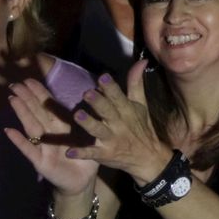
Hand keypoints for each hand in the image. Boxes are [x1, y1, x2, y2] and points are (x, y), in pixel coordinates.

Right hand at [5, 78, 97, 194]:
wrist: (83, 181)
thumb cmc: (85, 157)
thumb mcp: (89, 136)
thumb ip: (89, 120)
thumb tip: (96, 97)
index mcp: (62, 126)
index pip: (49, 107)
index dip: (39, 94)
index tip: (29, 80)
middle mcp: (50, 134)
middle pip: (36, 113)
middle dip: (26, 98)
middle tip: (15, 84)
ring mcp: (43, 147)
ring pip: (31, 126)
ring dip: (22, 113)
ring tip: (12, 99)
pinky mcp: (41, 162)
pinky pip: (29, 150)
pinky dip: (19, 141)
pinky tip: (9, 131)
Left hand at [69, 62, 171, 181]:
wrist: (149, 157)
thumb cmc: (141, 127)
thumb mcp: (141, 105)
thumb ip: (136, 83)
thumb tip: (141, 61)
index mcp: (126, 110)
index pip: (118, 96)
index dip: (111, 87)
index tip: (103, 77)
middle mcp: (119, 124)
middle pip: (107, 111)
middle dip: (98, 102)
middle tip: (87, 93)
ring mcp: (111, 140)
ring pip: (98, 130)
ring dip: (89, 123)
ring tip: (78, 115)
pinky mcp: (105, 154)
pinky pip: (92, 153)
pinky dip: (82, 153)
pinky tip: (69, 152)